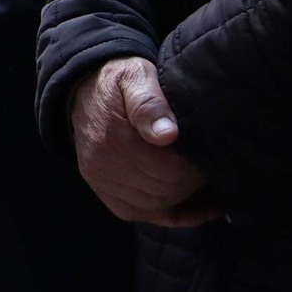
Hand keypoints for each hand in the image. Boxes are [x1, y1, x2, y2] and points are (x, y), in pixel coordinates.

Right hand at [69, 56, 217, 226]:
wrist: (84, 85)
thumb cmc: (119, 80)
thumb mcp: (136, 77)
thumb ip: (150, 103)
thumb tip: (168, 134)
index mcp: (114, 138)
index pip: (168, 171)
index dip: (195, 170)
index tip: (208, 156)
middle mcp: (102, 164)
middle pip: (163, 192)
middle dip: (191, 184)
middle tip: (208, 167)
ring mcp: (99, 179)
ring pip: (152, 207)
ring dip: (181, 198)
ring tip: (201, 183)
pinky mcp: (100, 187)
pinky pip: (136, 212)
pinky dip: (166, 213)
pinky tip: (191, 205)